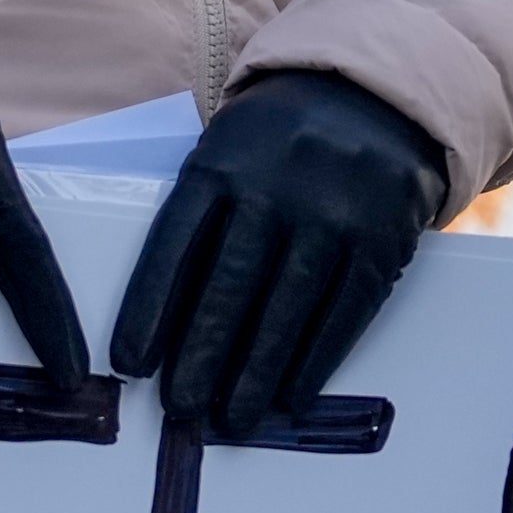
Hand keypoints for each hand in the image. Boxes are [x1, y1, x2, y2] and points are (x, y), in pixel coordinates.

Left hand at [108, 70, 449, 435]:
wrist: (376, 93)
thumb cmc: (274, 144)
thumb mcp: (225, 154)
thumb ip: (197, 221)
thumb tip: (161, 325)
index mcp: (219, 164)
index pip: (174, 244)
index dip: (149, 308)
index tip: (130, 365)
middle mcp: (276, 186)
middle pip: (230, 285)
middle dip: (202, 354)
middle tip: (181, 410)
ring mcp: (334, 211)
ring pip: (288, 306)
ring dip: (258, 372)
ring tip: (234, 419)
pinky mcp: (382, 236)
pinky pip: (345, 309)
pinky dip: (317, 358)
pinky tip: (293, 395)